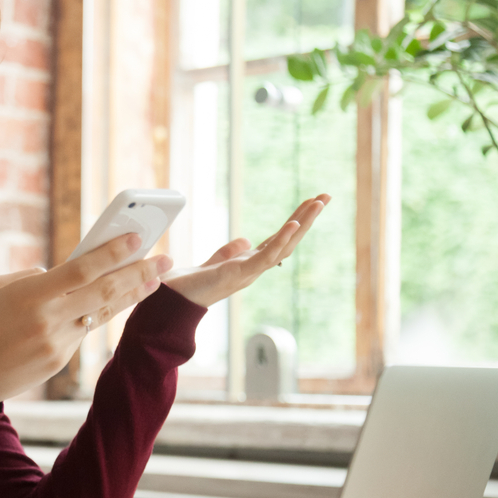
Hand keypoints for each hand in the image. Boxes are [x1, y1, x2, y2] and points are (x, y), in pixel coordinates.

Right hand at [0, 234, 172, 410]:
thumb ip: (33, 277)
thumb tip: (64, 273)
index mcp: (31, 295)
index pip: (82, 269)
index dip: (113, 253)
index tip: (137, 238)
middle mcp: (49, 320)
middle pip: (105, 292)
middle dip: (138, 274)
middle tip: (164, 260)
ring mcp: (58, 344)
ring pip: (101, 313)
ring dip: (129, 295)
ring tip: (153, 280)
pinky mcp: (60, 361)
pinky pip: (82, 331)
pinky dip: (94, 315)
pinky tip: (108, 302)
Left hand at [162, 194, 329, 307]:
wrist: (171, 302)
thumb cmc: (188, 286)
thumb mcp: (213, 263)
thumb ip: (229, 252)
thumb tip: (246, 241)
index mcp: (249, 264)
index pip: (278, 239)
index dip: (295, 221)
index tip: (310, 202)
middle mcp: (253, 269)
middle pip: (288, 240)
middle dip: (307, 218)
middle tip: (326, 196)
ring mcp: (249, 273)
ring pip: (284, 246)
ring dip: (302, 224)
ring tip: (318, 203)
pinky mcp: (238, 275)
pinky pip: (266, 257)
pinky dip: (281, 240)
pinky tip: (294, 223)